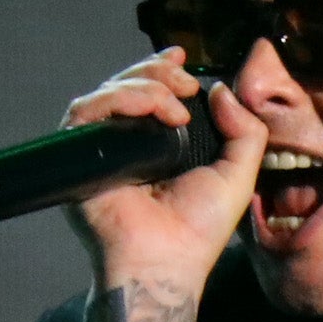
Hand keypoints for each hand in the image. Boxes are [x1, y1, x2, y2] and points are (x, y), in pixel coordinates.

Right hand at [59, 52, 261, 285]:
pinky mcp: (78, 156)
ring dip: (146, 86)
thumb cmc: (199, 229)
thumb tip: (220, 89)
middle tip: (186, 83)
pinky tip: (155, 114)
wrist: (165, 262)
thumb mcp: (238, 173)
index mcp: (158, 144)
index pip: (151, 92)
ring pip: (108, 91)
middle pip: (128, 83)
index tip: (183, 60)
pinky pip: (86, 110)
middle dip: (159, 73)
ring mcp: (100, 149)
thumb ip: (244, 130)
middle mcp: (126, 143)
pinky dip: (121, 100)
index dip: (162, 69)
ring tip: (177, 107)